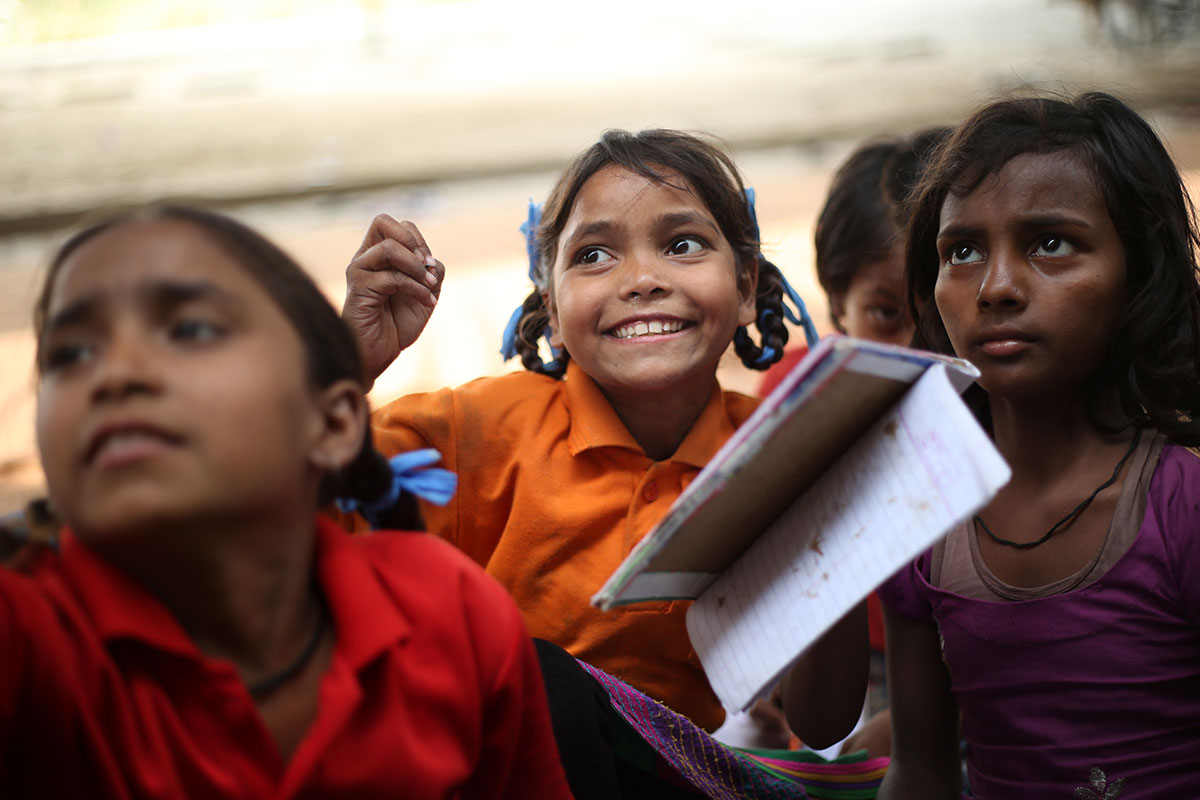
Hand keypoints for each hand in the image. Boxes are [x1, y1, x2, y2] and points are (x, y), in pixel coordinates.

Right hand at [342, 214, 444, 387]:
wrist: (379, 354)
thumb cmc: (398, 323)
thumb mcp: (426, 292)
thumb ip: (431, 271)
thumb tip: (430, 261)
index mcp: (378, 255)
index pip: (398, 225)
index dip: (418, 239)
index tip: (430, 266)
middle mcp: (365, 258)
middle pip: (382, 220)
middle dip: (413, 241)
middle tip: (427, 267)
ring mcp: (359, 271)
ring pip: (389, 248)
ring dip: (416, 267)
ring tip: (430, 287)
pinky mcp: (358, 289)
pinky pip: (392, 278)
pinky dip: (417, 289)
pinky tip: (428, 303)